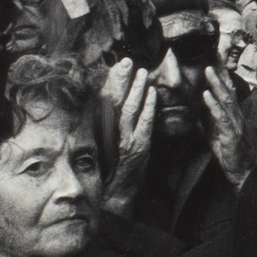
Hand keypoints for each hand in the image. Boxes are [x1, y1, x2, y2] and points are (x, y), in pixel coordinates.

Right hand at [100, 57, 154, 214]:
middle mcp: (110, 133)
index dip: (113, 82)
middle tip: (127, 62)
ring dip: (136, 89)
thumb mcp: (110, 143)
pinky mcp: (137, 147)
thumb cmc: (114, 169)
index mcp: (104, 129)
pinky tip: (152, 95)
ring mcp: (124, 139)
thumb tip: (121, 106)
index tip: (119, 65)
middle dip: (122, 80)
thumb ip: (113, 125)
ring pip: (128, 109)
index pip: (107, 100)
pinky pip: (143, 124)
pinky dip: (148, 108)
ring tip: (142, 73)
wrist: (115, 194)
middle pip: (115, 100)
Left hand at [203, 65, 251, 189]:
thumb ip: (208, 118)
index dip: (221, 73)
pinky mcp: (232, 134)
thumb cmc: (229, 152)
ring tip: (208, 70)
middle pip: (229, 89)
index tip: (214, 56)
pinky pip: (222, 117)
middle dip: (220, 71)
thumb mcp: (215, 131)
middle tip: (213, 54)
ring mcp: (236, 123)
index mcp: (232, 113)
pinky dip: (213, 105)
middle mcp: (236, 114)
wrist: (242, 171)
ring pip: (226, 100)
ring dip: (216, 84)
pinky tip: (206, 95)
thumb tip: (198, 106)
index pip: (227, 89)